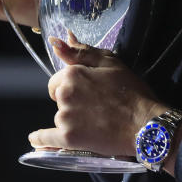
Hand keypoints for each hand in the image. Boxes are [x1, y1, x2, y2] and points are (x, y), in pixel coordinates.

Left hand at [28, 32, 160, 157]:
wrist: (145, 124)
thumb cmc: (132, 91)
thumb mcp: (110, 63)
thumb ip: (81, 51)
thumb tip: (58, 40)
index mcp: (72, 74)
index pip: (59, 79)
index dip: (73, 84)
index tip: (89, 90)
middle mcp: (64, 94)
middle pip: (58, 97)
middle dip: (71, 100)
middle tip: (95, 106)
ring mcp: (65, 117)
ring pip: (59, 116)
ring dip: (70, 118)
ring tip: (95, 122)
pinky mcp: (69, 138)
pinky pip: (46, 139)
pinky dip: (41, 140)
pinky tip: (36, 141)